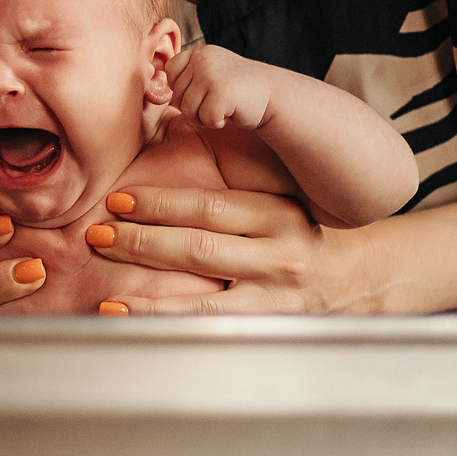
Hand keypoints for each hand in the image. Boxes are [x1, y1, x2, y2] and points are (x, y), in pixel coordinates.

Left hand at [85, 185, 370, 314]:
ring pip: (201, 284)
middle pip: (199, 244)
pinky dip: (163, 316)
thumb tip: (168, 131)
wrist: (359, 280)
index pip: (209, 206)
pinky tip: (126, 312)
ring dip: (146, 277)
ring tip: (106, 268)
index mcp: (278, 213)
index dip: (159, 202)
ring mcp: (276, 293)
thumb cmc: (301, 234)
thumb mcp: (276, 200)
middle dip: (142, 237)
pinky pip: (208, 321)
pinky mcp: (269, 324)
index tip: (117, 199)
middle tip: (97, 231)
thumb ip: (231, 186)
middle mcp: (280, 252)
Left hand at [172, 44, 275, 130]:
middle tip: (219, 100)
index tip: (206, 90)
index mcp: (198, 53)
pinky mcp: (221, 91)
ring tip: (225, 106)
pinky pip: (205, 118)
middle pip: (176, 95)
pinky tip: (232, 111)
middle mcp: (203, 59)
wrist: (274, 96)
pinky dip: (218, 122)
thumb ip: (187, 78)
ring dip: (206, 116)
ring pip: (188, 109)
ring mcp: (211, 74)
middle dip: (196, 106)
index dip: (185, 89)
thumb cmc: (237, 92)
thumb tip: (156, 91)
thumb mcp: (209, 76)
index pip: (170, 72)